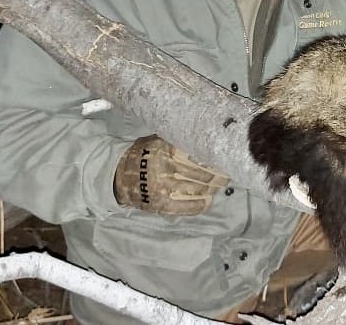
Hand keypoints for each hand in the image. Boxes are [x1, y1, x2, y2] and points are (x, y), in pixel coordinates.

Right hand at [114, 135, 230, 214]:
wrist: (117, 176)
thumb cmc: (142, 155)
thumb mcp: (156, 141)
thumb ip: (176, 141)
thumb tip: (204, 139)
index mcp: (165, 148)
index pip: (197, 154)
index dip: (214, 158)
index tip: (225, 158)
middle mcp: (165, 167)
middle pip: (201, 173)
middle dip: (218, 175)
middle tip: (227, 173)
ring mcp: (163, 187)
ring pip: (196, 189)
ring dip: (212, 188)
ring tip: (220, 185)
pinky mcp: (160, 204)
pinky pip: (186, 206)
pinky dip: (200, 205)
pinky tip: (209, 201)